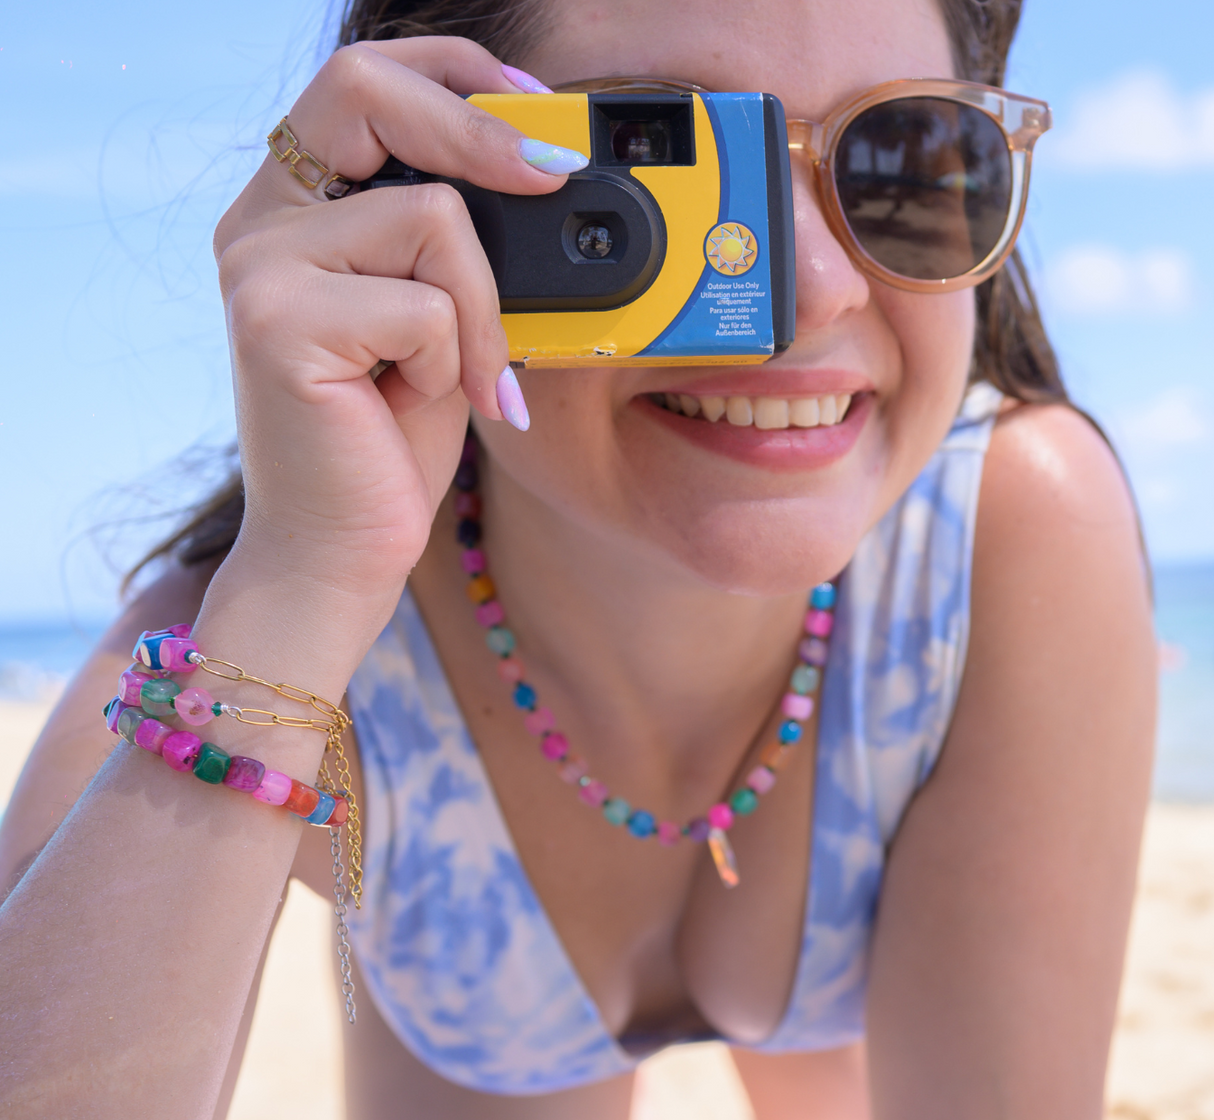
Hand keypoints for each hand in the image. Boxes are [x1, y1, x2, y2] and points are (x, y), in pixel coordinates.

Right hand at [213, 39, 578, 601]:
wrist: (341, 550)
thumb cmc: (390, 442)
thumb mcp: (440, 323)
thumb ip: (458, 249)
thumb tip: (543, 175)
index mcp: (297, 206)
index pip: (365, 79)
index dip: (455, 73)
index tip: (538, 110)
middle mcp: (262, 219)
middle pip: (371, 89)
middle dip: (481, 131)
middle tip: (551, 177)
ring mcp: (259, 265)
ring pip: (433, 218)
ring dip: (481, 311)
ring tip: (459, 378)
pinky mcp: (275, 320)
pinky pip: (424, 304)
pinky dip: (453, 361)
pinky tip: (417, 404)